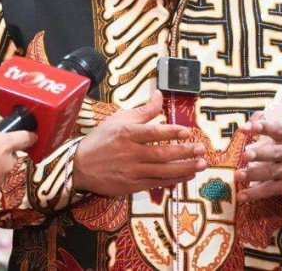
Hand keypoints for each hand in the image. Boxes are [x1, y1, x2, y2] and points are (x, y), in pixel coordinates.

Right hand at [72, 90, 206, 195]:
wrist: (80, 166)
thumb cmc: (101, 140)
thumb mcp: (119, 119)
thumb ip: (143, 111)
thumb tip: (159, 95)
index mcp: (126, 134)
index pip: (153, 133)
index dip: (171, 132)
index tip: (187, 132)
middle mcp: (130, 153)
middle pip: (161, 153)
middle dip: (184, 152)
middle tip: (201, 149)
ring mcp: (131, 171)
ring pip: (162, 171)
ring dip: (184, 168)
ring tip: (201, 164)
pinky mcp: (132, 186)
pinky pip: (156, 183)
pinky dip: (173, 180)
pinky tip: (187, 176)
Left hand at [235, 113, 281, 201]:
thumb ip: (269, 124)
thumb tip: (248, 122)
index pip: (276, 129)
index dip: (262, 127)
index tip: (248, 127)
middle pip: (274, 153)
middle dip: (260, 154)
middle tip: (246, 154)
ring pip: (270, 172)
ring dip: (253, 174)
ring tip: (239, 174)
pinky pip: (269, 190)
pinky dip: (254, 193)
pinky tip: (241, 196)